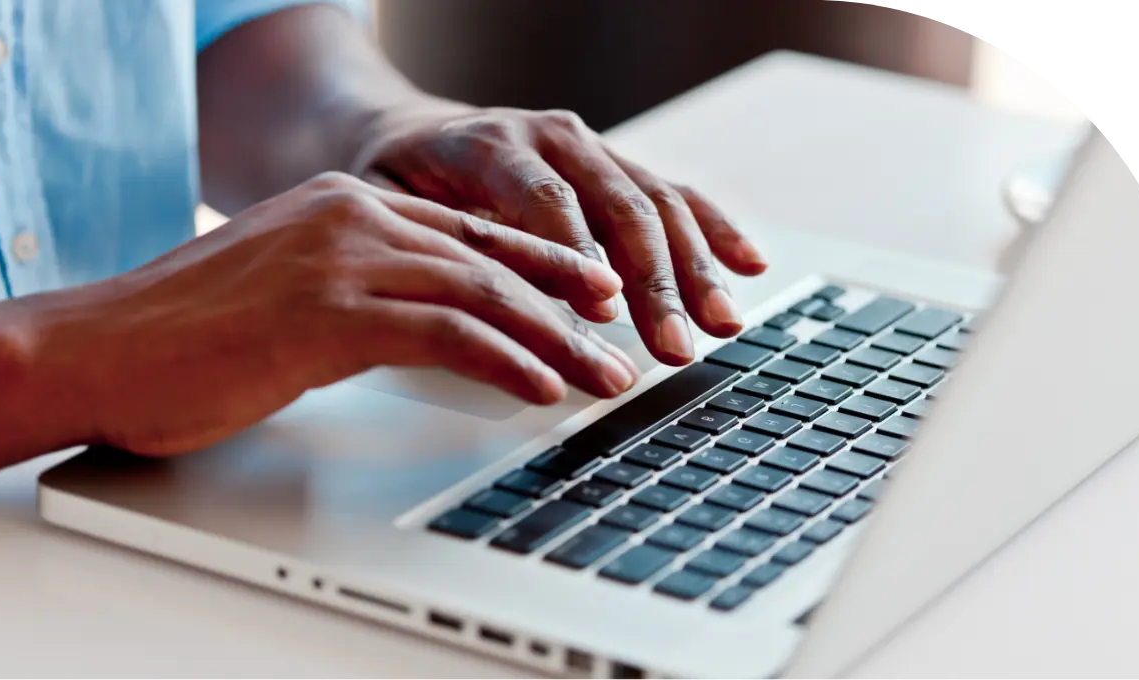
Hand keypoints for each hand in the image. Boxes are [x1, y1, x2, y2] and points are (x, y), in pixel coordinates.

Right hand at [32, 173, 638, 455]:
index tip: (595, 294)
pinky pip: (443, 332)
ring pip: (482, 292)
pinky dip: (502, 361)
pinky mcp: (326, 312)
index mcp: (347, 202)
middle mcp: (353, 216)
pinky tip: (540, 388)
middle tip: (622, 343)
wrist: (99, 347)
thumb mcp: (289, 287)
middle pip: (493, 258)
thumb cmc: (186, 331)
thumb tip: (426, 323)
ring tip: (603, 378)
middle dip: (568, 307)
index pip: (471, 230)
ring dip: (554, 341)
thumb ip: (359, 288)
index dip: (543, 262)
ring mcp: (340, 258)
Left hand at [349, 99, 768, 364]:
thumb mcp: (390, 209)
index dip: (580, 256)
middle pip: (619, 206)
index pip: (547, 202)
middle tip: (677, 343)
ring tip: (723, 322)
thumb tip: (484, 315)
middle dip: (656, 281)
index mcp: (491, 144)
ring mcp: (589, 149)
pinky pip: (674, 193)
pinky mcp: (613, 166)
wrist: (404, 132)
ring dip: (696, 266)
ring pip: (657, 202)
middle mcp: (551, 137)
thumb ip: (439, 249)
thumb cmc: (393, 180)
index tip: (608, 309)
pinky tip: (749, 262)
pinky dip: (714, 228)